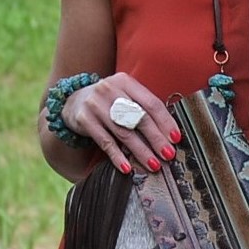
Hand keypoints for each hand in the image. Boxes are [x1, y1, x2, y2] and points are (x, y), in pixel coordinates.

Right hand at [59, 72, 181, 173]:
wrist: (73, 101)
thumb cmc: (108, 101)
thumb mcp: (124, 95)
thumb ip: (142, 107)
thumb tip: (168, 132)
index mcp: (126, 81)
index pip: (151, 103)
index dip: (165, 122)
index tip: (176, 138)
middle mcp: (110, 90)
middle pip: (139, 118)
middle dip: (156, 138)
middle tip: (168, 154)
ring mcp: (96, 104)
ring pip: (123, 132)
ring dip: (140, 151)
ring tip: (153, 164)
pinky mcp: (84, 119)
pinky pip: (105, 141)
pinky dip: (117, 156)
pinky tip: (127, 167)